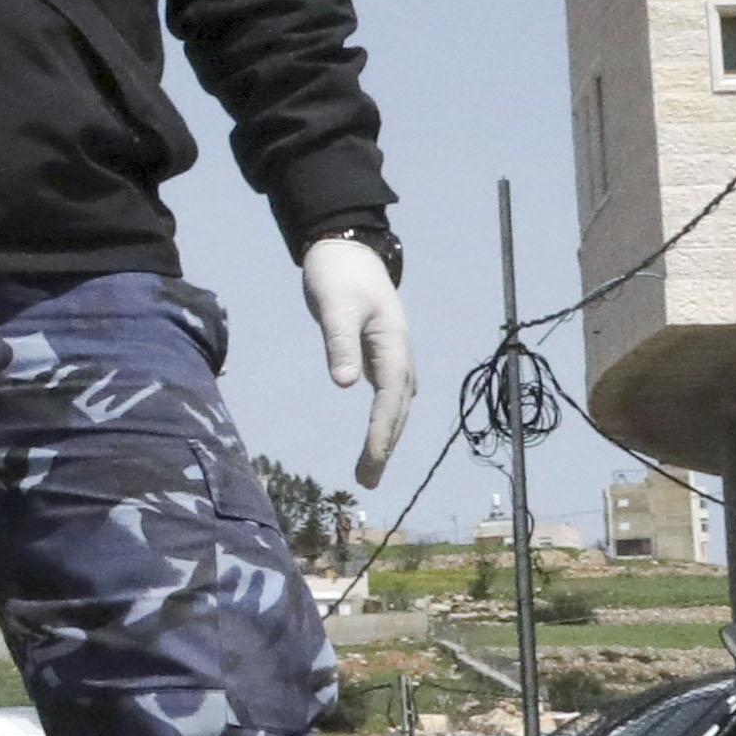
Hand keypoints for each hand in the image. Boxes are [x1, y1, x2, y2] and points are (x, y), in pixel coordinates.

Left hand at [303, 234, 417, 489]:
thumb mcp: (335, 307)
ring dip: (387, 437)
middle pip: (398, 409)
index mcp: (393, 345)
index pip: (390, 399)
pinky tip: (376, 438)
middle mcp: (400, 355)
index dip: (382, 433)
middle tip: (368, 482)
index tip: (371, 462)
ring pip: (397, 406)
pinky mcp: (383, 357)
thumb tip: (344, 385)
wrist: (348, 253)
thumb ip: (339, 344)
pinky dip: (384, 420)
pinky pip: (389, 397)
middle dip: (385, 446)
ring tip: (370, 471)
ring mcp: (395, 357)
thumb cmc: (339, 277)